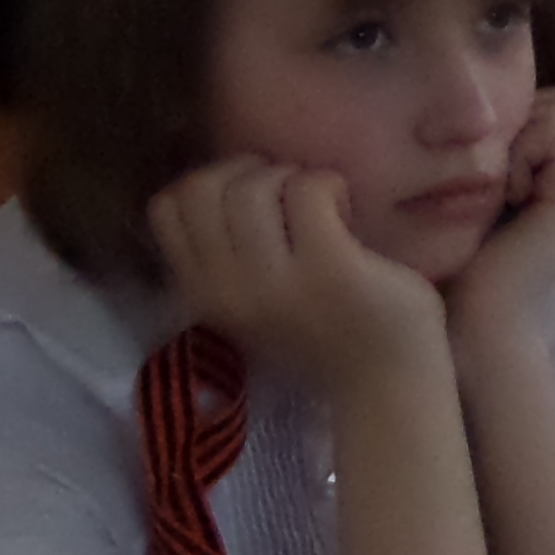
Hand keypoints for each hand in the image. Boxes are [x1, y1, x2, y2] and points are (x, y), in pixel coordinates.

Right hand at [150, 158, 451, 399]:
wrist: (388, 381)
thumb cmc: (324, 328)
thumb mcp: (250, 296)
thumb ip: (225, 253)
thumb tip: (223, 176)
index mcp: (201, 295)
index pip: (166, 207)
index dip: (210, 184)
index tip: (252, 203)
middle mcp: (227, 292)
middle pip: (202, 188)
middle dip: (246, 173)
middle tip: (287, 199)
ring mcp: (276, 284)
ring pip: (252, 186)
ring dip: (290, 178)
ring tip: (319, 207)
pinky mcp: (329, 268)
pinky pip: (309, 189)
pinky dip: (328, 184)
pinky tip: (344, 210)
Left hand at [445, 85, 554, 348]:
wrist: (477, 319)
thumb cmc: (463, 258)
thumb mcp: (481, 190)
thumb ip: (503, 151)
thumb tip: (495, 108)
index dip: (532, 113)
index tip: (498, 164)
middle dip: (529, 121)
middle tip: (501, 177)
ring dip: (520, 141)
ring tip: (503, 191)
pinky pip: (551, 130)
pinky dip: (519, 158)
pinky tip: (508, 201)